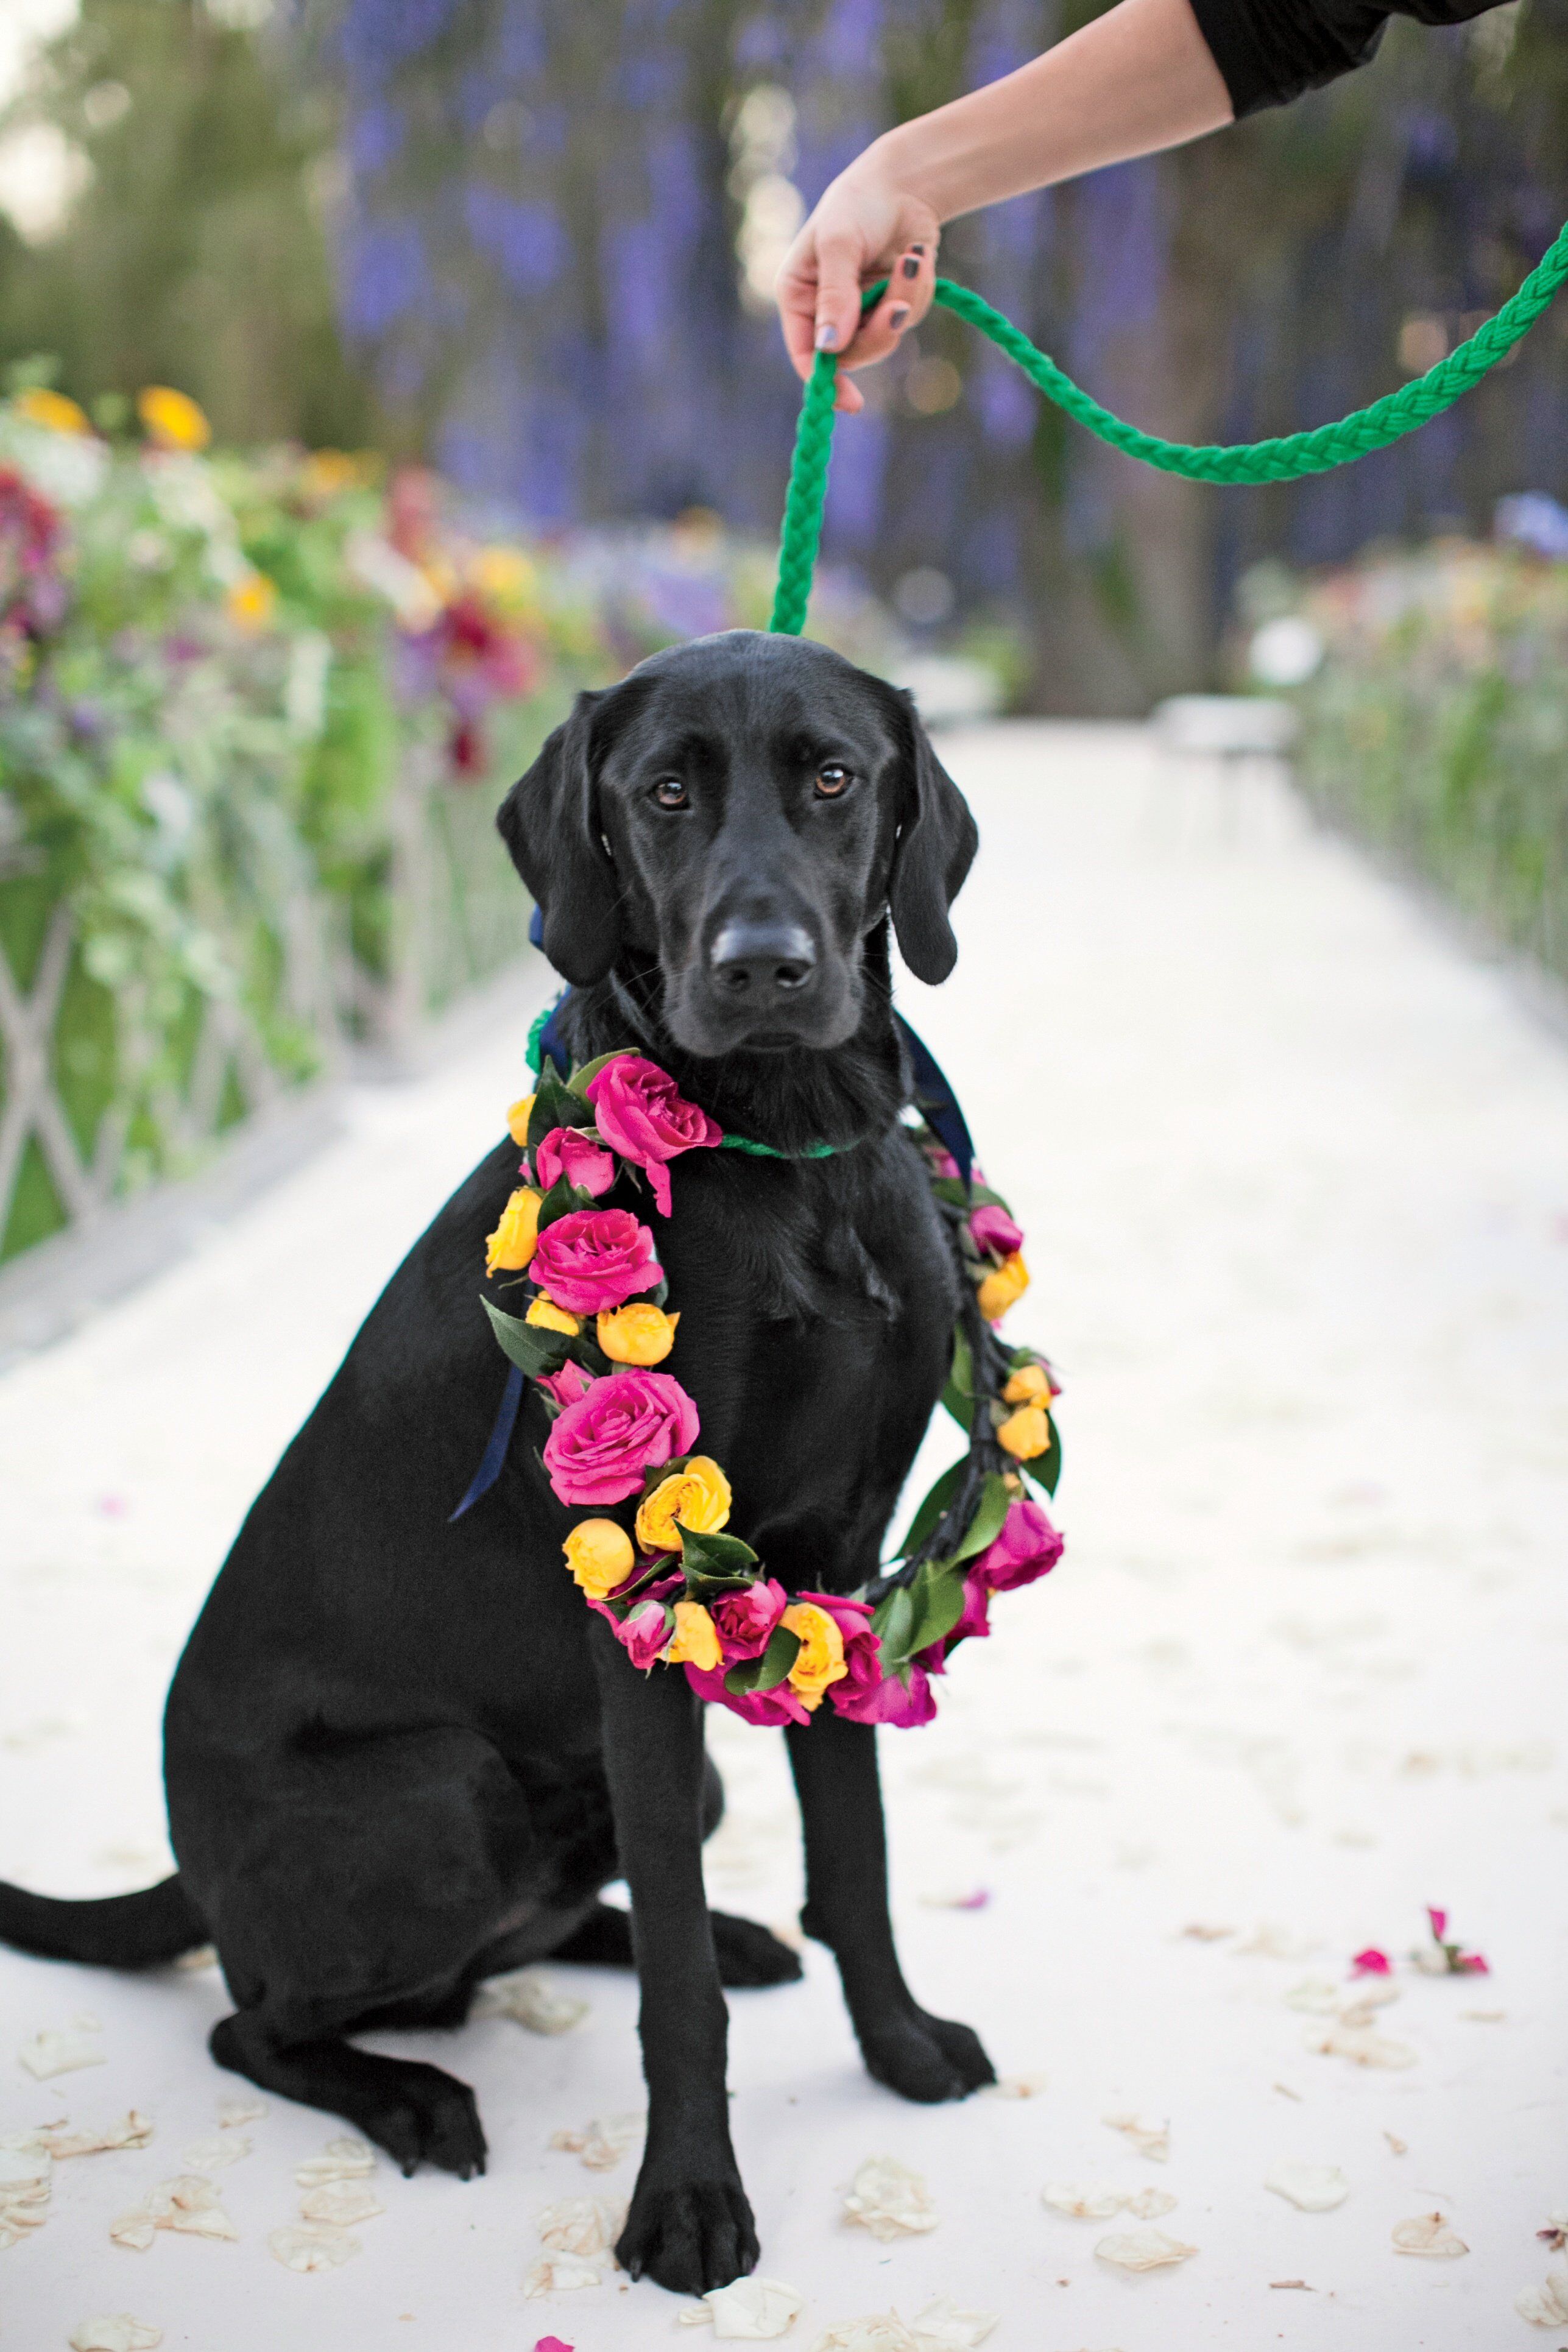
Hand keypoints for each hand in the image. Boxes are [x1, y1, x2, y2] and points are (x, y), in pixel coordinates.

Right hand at [775, 160, 939, 413]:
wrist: (905, 182)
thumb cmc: (859, 203)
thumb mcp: (839, 243)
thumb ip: (835, 294)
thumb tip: (830, 347)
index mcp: (799, 296)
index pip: (807, 354)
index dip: (825, 382)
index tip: (851, 402)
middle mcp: (826, 311)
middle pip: (850, 355)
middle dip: (879, 332)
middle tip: (898, 307)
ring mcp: (860, 310)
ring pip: (884, 338)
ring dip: (904, 300)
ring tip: (913, 257)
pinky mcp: (890, 303)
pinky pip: (908, 317)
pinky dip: (918, 288)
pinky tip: (917, 255)